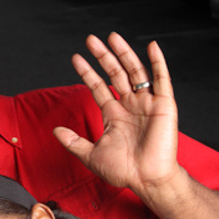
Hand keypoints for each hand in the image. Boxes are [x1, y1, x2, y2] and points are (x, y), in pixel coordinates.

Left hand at [56, 33, 183, 198]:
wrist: (147, 180)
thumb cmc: (124, 171)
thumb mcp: (91, 155)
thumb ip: (73, 142)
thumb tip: (55, 131)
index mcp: (114, 115)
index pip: (98, 87)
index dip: (87, 73)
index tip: (76, 58)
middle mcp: (130, 106)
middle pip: (114, 74)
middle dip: (102, 57)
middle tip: (90, 40)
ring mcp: (146, 103)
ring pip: (134, 72)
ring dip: (123, 54)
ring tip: (112, 37)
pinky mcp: (163, 105)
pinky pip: (162, 80)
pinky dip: (158, 62)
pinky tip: (151, 47)